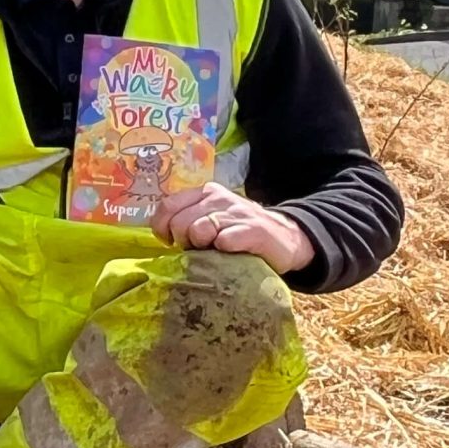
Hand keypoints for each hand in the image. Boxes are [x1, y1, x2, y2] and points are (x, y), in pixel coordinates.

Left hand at [151, 184, 313, 273]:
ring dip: (202, 247)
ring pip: (198, 230)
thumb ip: (188, 220)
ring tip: (216, 251)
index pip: (167, 206)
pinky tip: (231, 254)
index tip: (171, 242)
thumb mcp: (212, 219)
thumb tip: (162, 234)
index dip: (162, 228)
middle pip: (180, 222)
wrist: (287, 238)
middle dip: (184, 242)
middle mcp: (219, 198)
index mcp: (205, 193)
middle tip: (201, 250)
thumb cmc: (240, 232)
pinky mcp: (254, 230)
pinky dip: (223, 250)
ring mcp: (237, 212)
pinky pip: (224, 241)